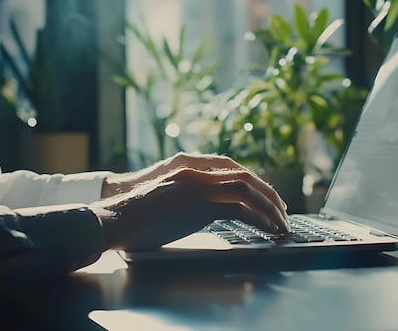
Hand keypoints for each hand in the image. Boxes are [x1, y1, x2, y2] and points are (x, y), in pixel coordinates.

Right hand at [92, 161, 289, 250]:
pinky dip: (259, 218)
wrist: (115, 216)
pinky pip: (240, 209)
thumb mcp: (167, 197)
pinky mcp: (199, 204)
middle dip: (268, 193)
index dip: (253, 182)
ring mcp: (199, 186)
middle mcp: (197, 172)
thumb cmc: (135, 214)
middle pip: (245, 176)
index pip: (232, 168)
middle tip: (282, 210)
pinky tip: (268, 229)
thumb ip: (190, 196)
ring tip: (281, 223)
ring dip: (269, 206)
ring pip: (247, 189)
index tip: (266, 196)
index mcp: (190, 167)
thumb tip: (209, 210)